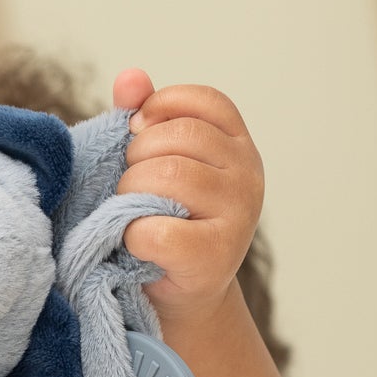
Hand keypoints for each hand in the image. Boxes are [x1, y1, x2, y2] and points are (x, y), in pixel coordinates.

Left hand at [111, 68, 264, 328]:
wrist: (176, 298)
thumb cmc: (162, 224)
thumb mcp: (157, 165)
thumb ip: (144, 118)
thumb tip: (129, 79)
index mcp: (238, 144)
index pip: (203, 103)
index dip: (160, 110)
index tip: (137, 134)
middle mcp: (248, 173)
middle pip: (176, 140)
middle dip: (135, 160)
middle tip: (128, 187)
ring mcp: (238, 214)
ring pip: (167, 178)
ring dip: (129, 195)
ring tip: (129, 212)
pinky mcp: (215, 255)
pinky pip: (155, 230)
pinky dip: (132, 235)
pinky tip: (134, 243)